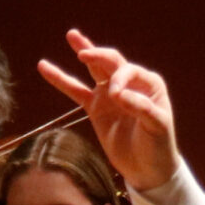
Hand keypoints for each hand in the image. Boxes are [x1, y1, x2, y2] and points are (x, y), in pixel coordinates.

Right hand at [39, 29, 179, 192]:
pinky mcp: (96, 108)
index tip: (117, 98)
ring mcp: (110, 94)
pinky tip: (45, 67)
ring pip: (94, 69)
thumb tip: (118, 94)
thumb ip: (141, 108)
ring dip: (84, 51)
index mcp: (149, 83)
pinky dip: (61, 80)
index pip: (128, 70)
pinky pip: (76, 91)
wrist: (148, 169)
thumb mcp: (157, 127)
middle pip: (111, 62)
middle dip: (98, 55)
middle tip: (84, 53)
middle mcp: (129, 83)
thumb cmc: (158, 146)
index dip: (120, 80)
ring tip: (71, 35)